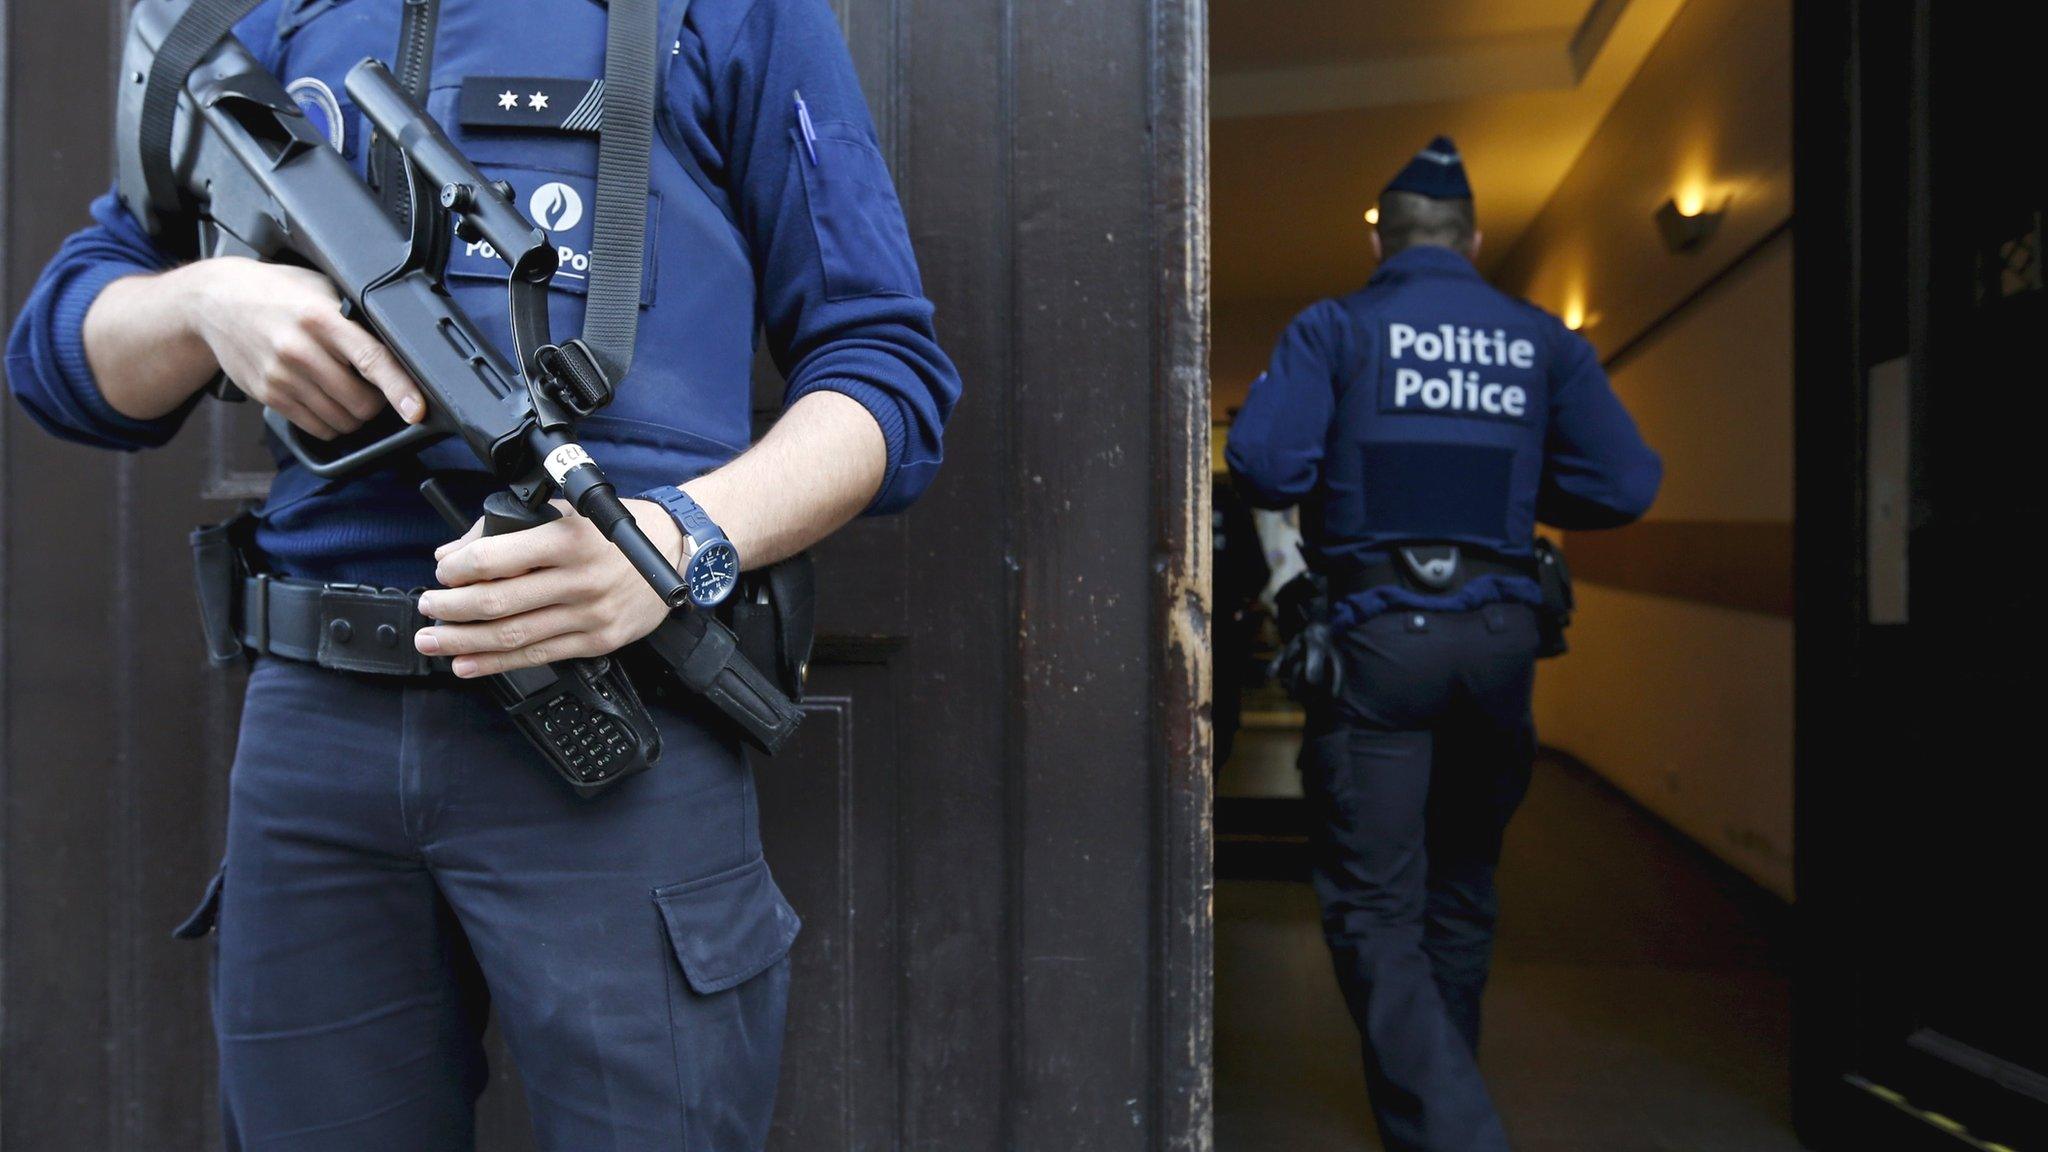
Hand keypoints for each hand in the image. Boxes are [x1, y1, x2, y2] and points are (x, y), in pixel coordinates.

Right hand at [183, 257, 426, 439]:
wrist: (216, 300)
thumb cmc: (278, 292)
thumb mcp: (321, 288)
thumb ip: (356, 316)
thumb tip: (400, 345)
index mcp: (321, 318)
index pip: (371, 358)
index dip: (399, 388)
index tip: (415, 409)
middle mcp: (300, 349)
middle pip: (360, 402)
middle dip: (379, 404)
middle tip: (377, 390)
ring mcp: (281, 376)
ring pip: (340, 421)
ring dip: (355, 416)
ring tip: (350, 394)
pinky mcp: (267, 394)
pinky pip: (315, 427)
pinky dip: (332, 424)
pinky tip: (329, 403)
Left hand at [413, 500, 687, 677]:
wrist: (676, 552)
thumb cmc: (619, 529)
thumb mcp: (566, 512)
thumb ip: (508, 530)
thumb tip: (454, 554)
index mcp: (568, 539)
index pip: (497, 559)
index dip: (459, 570)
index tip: (442, 574)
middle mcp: (580, 579)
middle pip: (499, 603)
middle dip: (451, 610)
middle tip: (427, 608)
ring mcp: (590, 614)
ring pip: (514, 636)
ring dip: (464, 642)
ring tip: (433, 640)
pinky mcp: (598, 641)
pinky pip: (539, 656)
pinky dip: (497, 663)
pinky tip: (468, 663)